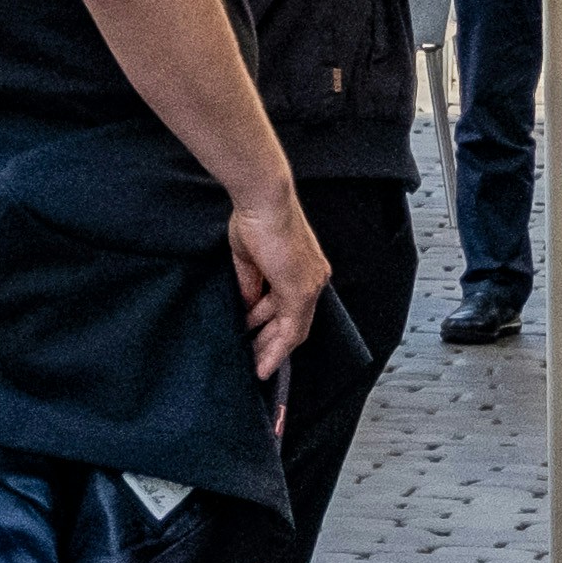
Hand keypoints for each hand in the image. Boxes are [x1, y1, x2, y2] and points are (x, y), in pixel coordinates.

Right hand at [223, 182, 330, 381]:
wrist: (264, 199)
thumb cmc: (255, 217)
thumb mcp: (249, 257)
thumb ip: (251, 284)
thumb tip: (247, 306)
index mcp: (305, 268)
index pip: (294, 307)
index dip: (277, 327)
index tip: (258, 338)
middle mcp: (314, 279)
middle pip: (296, 323)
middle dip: (273, 343)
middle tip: (255, 361)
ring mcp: (309, 286)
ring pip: (293, 330)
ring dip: (271, 347)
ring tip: (252, 363)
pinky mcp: (300, 291)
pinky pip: (290, 330)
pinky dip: (275, 349)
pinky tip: (261, 364)